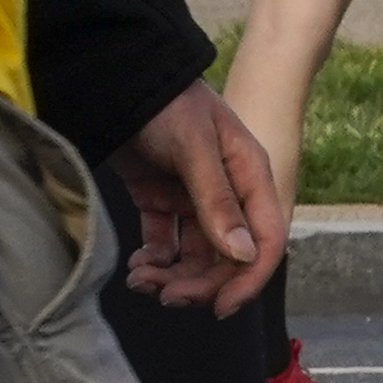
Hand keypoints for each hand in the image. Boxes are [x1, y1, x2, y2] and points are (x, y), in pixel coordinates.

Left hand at [110, 84, 285, 313]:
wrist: (117, 76)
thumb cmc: (165, 102)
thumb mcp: (194, 146)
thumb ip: (216, 200)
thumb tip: (243, 255)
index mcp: (250, 177)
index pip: (266, 241)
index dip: (248, 279)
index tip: (220, 307)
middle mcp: (227, 193)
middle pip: (227, 256)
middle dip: (199, 282)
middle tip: (163, 296)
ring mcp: (192, 197)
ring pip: (194, 255)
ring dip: (173, 276)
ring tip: (141, 281)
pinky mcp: (159, 198)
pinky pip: (165, 242)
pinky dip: (154, 260)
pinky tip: (137, 267)